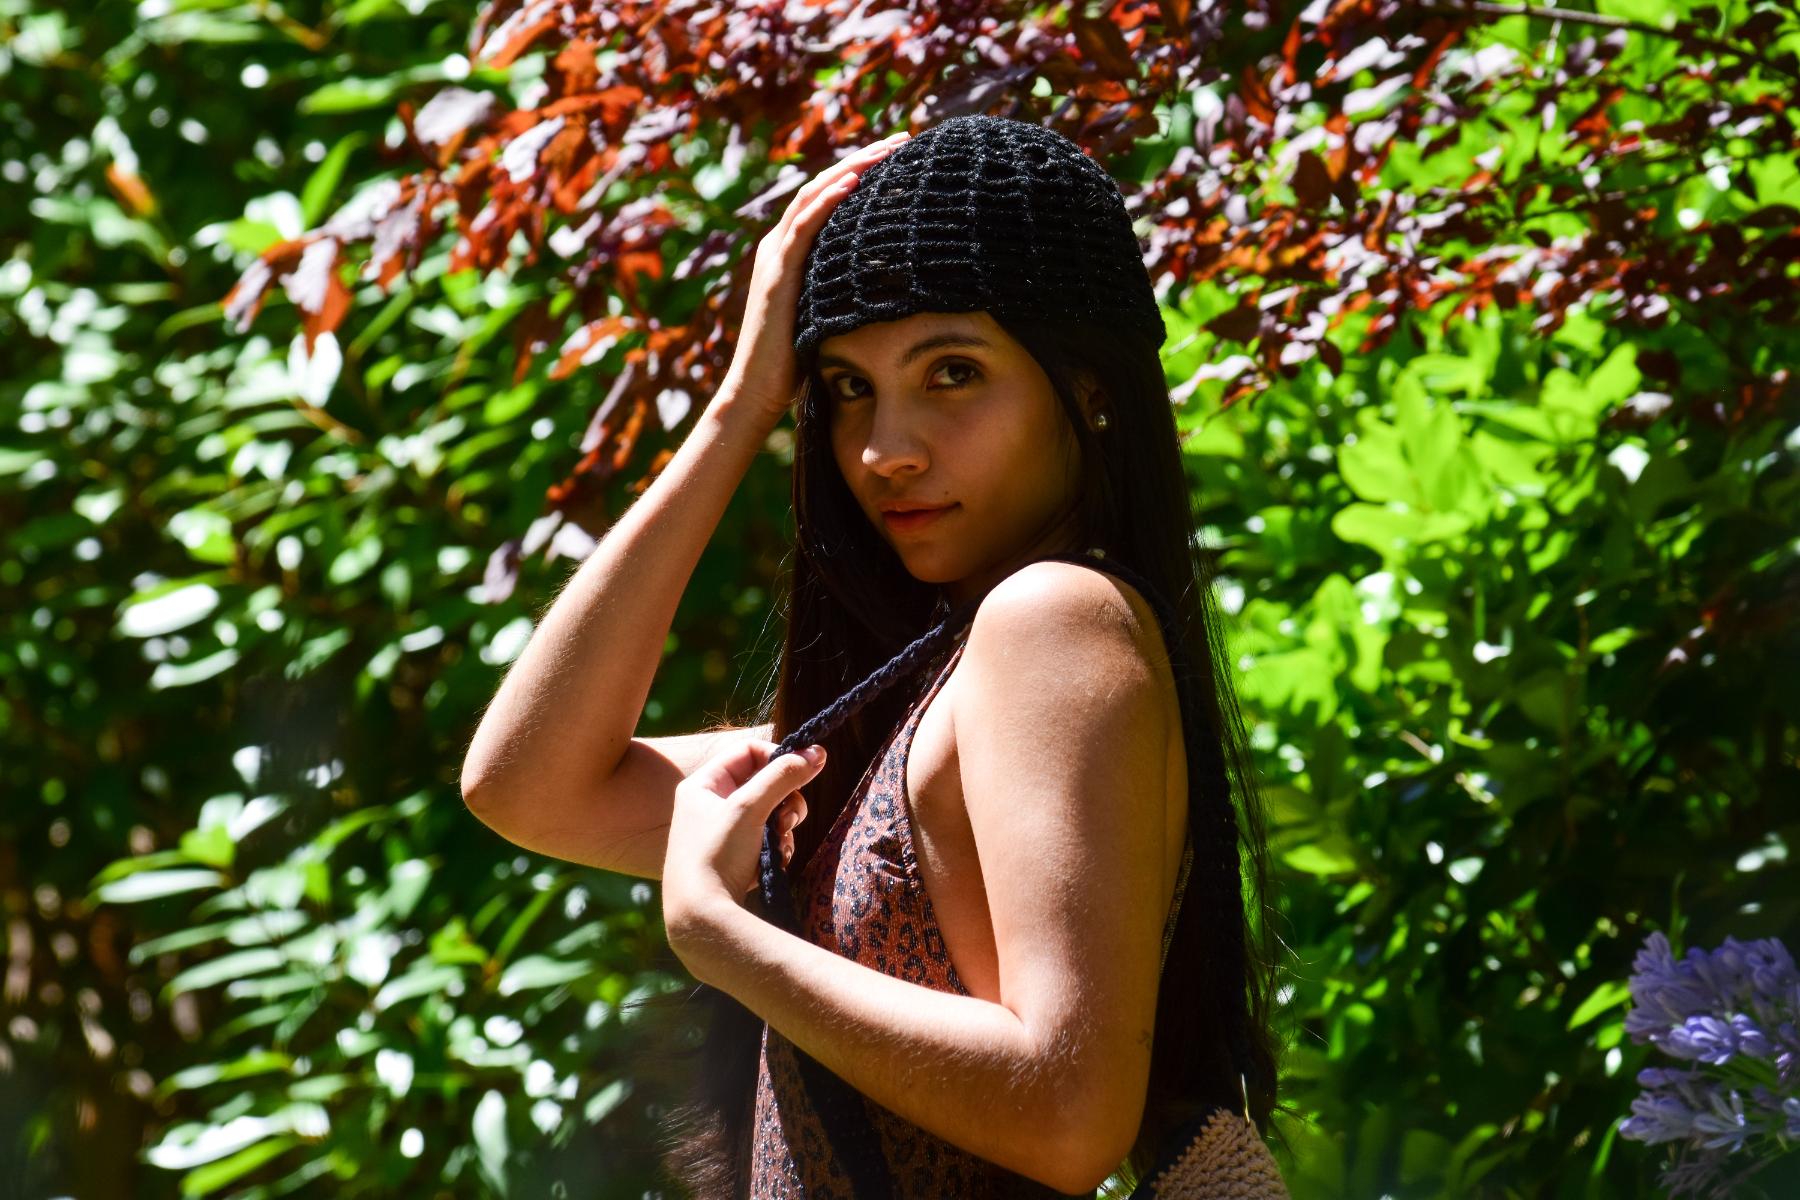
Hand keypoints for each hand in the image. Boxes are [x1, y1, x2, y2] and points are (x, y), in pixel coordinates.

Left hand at [662, 738, 819, 948]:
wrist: (701, 918)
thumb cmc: (716, 856)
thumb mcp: (750, 808)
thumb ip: (783, 775)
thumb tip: (817, 752)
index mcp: (702, 785)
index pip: (748, 751)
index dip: (777, 757)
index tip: (803, 769)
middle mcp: (710, 805)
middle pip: (764, 782)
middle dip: (785, 799)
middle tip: (789, 817)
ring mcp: (723, 833)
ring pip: (770, 812)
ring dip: (784, 826)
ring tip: (780, 844)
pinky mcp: (735, 857)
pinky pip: (767, 839)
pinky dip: (778, 847)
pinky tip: (777, 862)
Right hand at [719, 131, 912, 432]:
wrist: (757, 392)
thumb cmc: (795, 363)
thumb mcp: (828, 315)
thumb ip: (845, 292)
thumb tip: (890, 287)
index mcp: (791, 252)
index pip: (829, 199)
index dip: (862, 173)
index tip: (900, 158)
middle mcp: (779, 245)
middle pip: (824, 186)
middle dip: (864, 158)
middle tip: (903, 139)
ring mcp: (776, 257)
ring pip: (815, 196)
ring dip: (853, 168)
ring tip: (888, 149)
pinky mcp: (777, 274)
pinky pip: (804, 227)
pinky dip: (828, 200)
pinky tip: (855, 182)